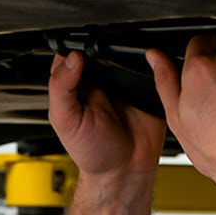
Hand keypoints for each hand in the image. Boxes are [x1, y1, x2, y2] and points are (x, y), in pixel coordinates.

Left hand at [48, 51, 164, 184]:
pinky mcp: (147, 90)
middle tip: (109, 46)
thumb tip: (72, 58)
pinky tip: (150, 65)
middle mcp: (101, 80)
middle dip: (107, 41)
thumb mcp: (64, 120)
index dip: (77, 43)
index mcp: (77, 83)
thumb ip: (61, 88)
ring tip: (129, 54)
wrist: (124, 173)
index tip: (84, 46)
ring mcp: (125, 83)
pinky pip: (153, 71)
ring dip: (132, 49)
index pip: (73, 52)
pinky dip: (154, 65)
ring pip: (128, 54)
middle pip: (103, 47)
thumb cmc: (91, 153)